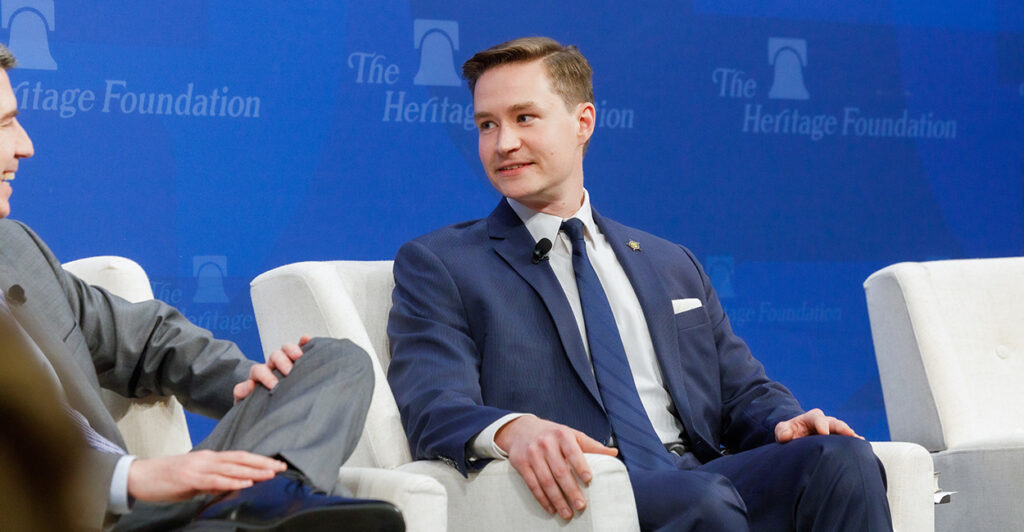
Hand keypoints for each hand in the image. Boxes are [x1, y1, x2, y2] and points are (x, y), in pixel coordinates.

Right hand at [127, 450, 285, 501]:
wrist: (140, 476)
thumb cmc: (167, 479)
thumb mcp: (195, 481)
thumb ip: (213, 482)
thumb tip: (231, 486)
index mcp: (209, 458)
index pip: (240, 457)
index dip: (258, 460)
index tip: (276, 464)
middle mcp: (207, 458)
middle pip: (240, 459)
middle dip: (263, 463)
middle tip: (282, 466)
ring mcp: (199, 466)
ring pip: (231, 467)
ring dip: (253, 470)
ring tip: (270, 473)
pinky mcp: (190, 477)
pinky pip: (215, 479)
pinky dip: (232, 479)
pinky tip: (246, 481)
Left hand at [233, 336, 310, 402]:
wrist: (265, 403)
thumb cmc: (259, 404)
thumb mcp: (246, 401)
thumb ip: (242, 393)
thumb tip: (250, 384)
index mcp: (259, 375)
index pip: (259, 370)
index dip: (265, 376)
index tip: (274, 386)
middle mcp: (272, 365)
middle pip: (274, 356)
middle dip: (281, 362)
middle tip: (288, 372)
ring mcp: (285, 360)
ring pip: (286, 349)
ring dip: (292, 350)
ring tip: (299, 357)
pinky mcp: (297, 359)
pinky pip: (300, 347)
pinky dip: (304, 342)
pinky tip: (307, 339)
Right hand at [495, 416, 617, 520]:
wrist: (521, 429)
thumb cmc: (553, 434)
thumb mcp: (572, 434)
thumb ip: (591, 445)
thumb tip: (614, 453)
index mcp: (562, 435)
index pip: (573, 451)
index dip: (580, 466)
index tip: (589, 480)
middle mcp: (546, 443)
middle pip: (560, 471)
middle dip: (571, 490)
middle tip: (581, 506)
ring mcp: (532, 454)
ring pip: (546, 481)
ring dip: (557, 500)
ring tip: (567, 513)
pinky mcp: (520, 463)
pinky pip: (532, 484)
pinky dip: (542, 499)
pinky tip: (551, 508)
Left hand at [775, 408, 861, 442]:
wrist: (798, 437)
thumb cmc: (790, 433)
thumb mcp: (783, 430)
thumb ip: (782, 431)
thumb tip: (787, 436)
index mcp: (812, 418)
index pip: (818, 419)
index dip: (821, 425)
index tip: (824, 433)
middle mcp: (826, 422)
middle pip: (836, 423)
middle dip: (843, 428)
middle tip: (850, 434)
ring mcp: (834, 431)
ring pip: (844, 432)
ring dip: (851, 437)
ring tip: (859, 442)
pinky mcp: (838, 440)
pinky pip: (848, 440)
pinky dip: (854, 443)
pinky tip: (863, 448)